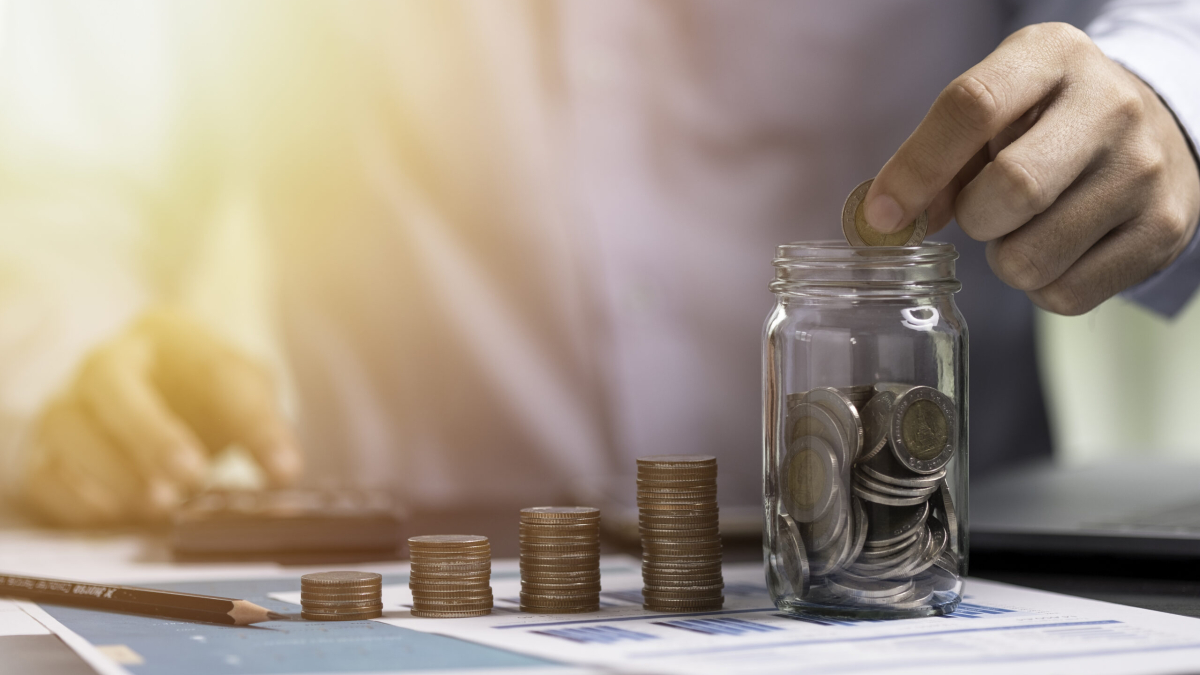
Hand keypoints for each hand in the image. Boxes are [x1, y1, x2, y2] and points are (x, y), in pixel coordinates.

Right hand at [21, 309, 301, 525]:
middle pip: (111, 382)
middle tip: (194, 478)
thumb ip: (265, 427)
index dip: (250, 421)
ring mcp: (69, 406)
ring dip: (114, 472)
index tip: (282, 469)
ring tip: (163, 504)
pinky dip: (79, 500)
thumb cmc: (202, 389)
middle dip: (152, 434)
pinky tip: (119, 515)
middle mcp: (105, 362)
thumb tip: (283, 472)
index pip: (214, 367)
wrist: (158, 396)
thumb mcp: (246, 393)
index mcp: (166, 334)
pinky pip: (47, 475)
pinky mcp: (49, 454)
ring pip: (68, 428)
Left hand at [865, 22, 1199, 314]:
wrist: (1152, 134)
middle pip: (1012, 188)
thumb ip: (938, 159)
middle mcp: (1109, 106)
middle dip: (976, 218)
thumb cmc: (1046, 125)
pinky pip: (1065, 294)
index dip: (916, 170)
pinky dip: (1042, 288)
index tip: (882, 216)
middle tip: (985, 212)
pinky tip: (1058, 252)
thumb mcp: (996, 113)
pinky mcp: (1163, 229)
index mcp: (1052, 58)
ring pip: (1033, 257)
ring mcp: (1144, 170)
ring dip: (1006, 259)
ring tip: (1026, 230)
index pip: (971, 107)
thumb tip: (885, 221)